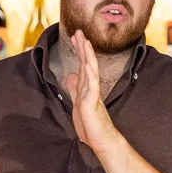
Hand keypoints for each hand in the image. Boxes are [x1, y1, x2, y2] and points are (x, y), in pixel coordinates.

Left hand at [65, 29, 116, 156]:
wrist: (101, 140)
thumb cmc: (91, 124)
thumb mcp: (78, 103)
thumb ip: (75, 88)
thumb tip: (70, 74)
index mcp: (86, 87)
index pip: (83, 65)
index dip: (79, 51)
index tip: (75, 37)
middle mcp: (91, 88)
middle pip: (87, 63)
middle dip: (82, 47)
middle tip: (78, 32)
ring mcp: (92, 94)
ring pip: (90, 71)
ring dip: (87, 56)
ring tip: (84, 42)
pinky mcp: (92, 103)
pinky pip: (91, 87)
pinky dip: (89, 75)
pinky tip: (87, 65)